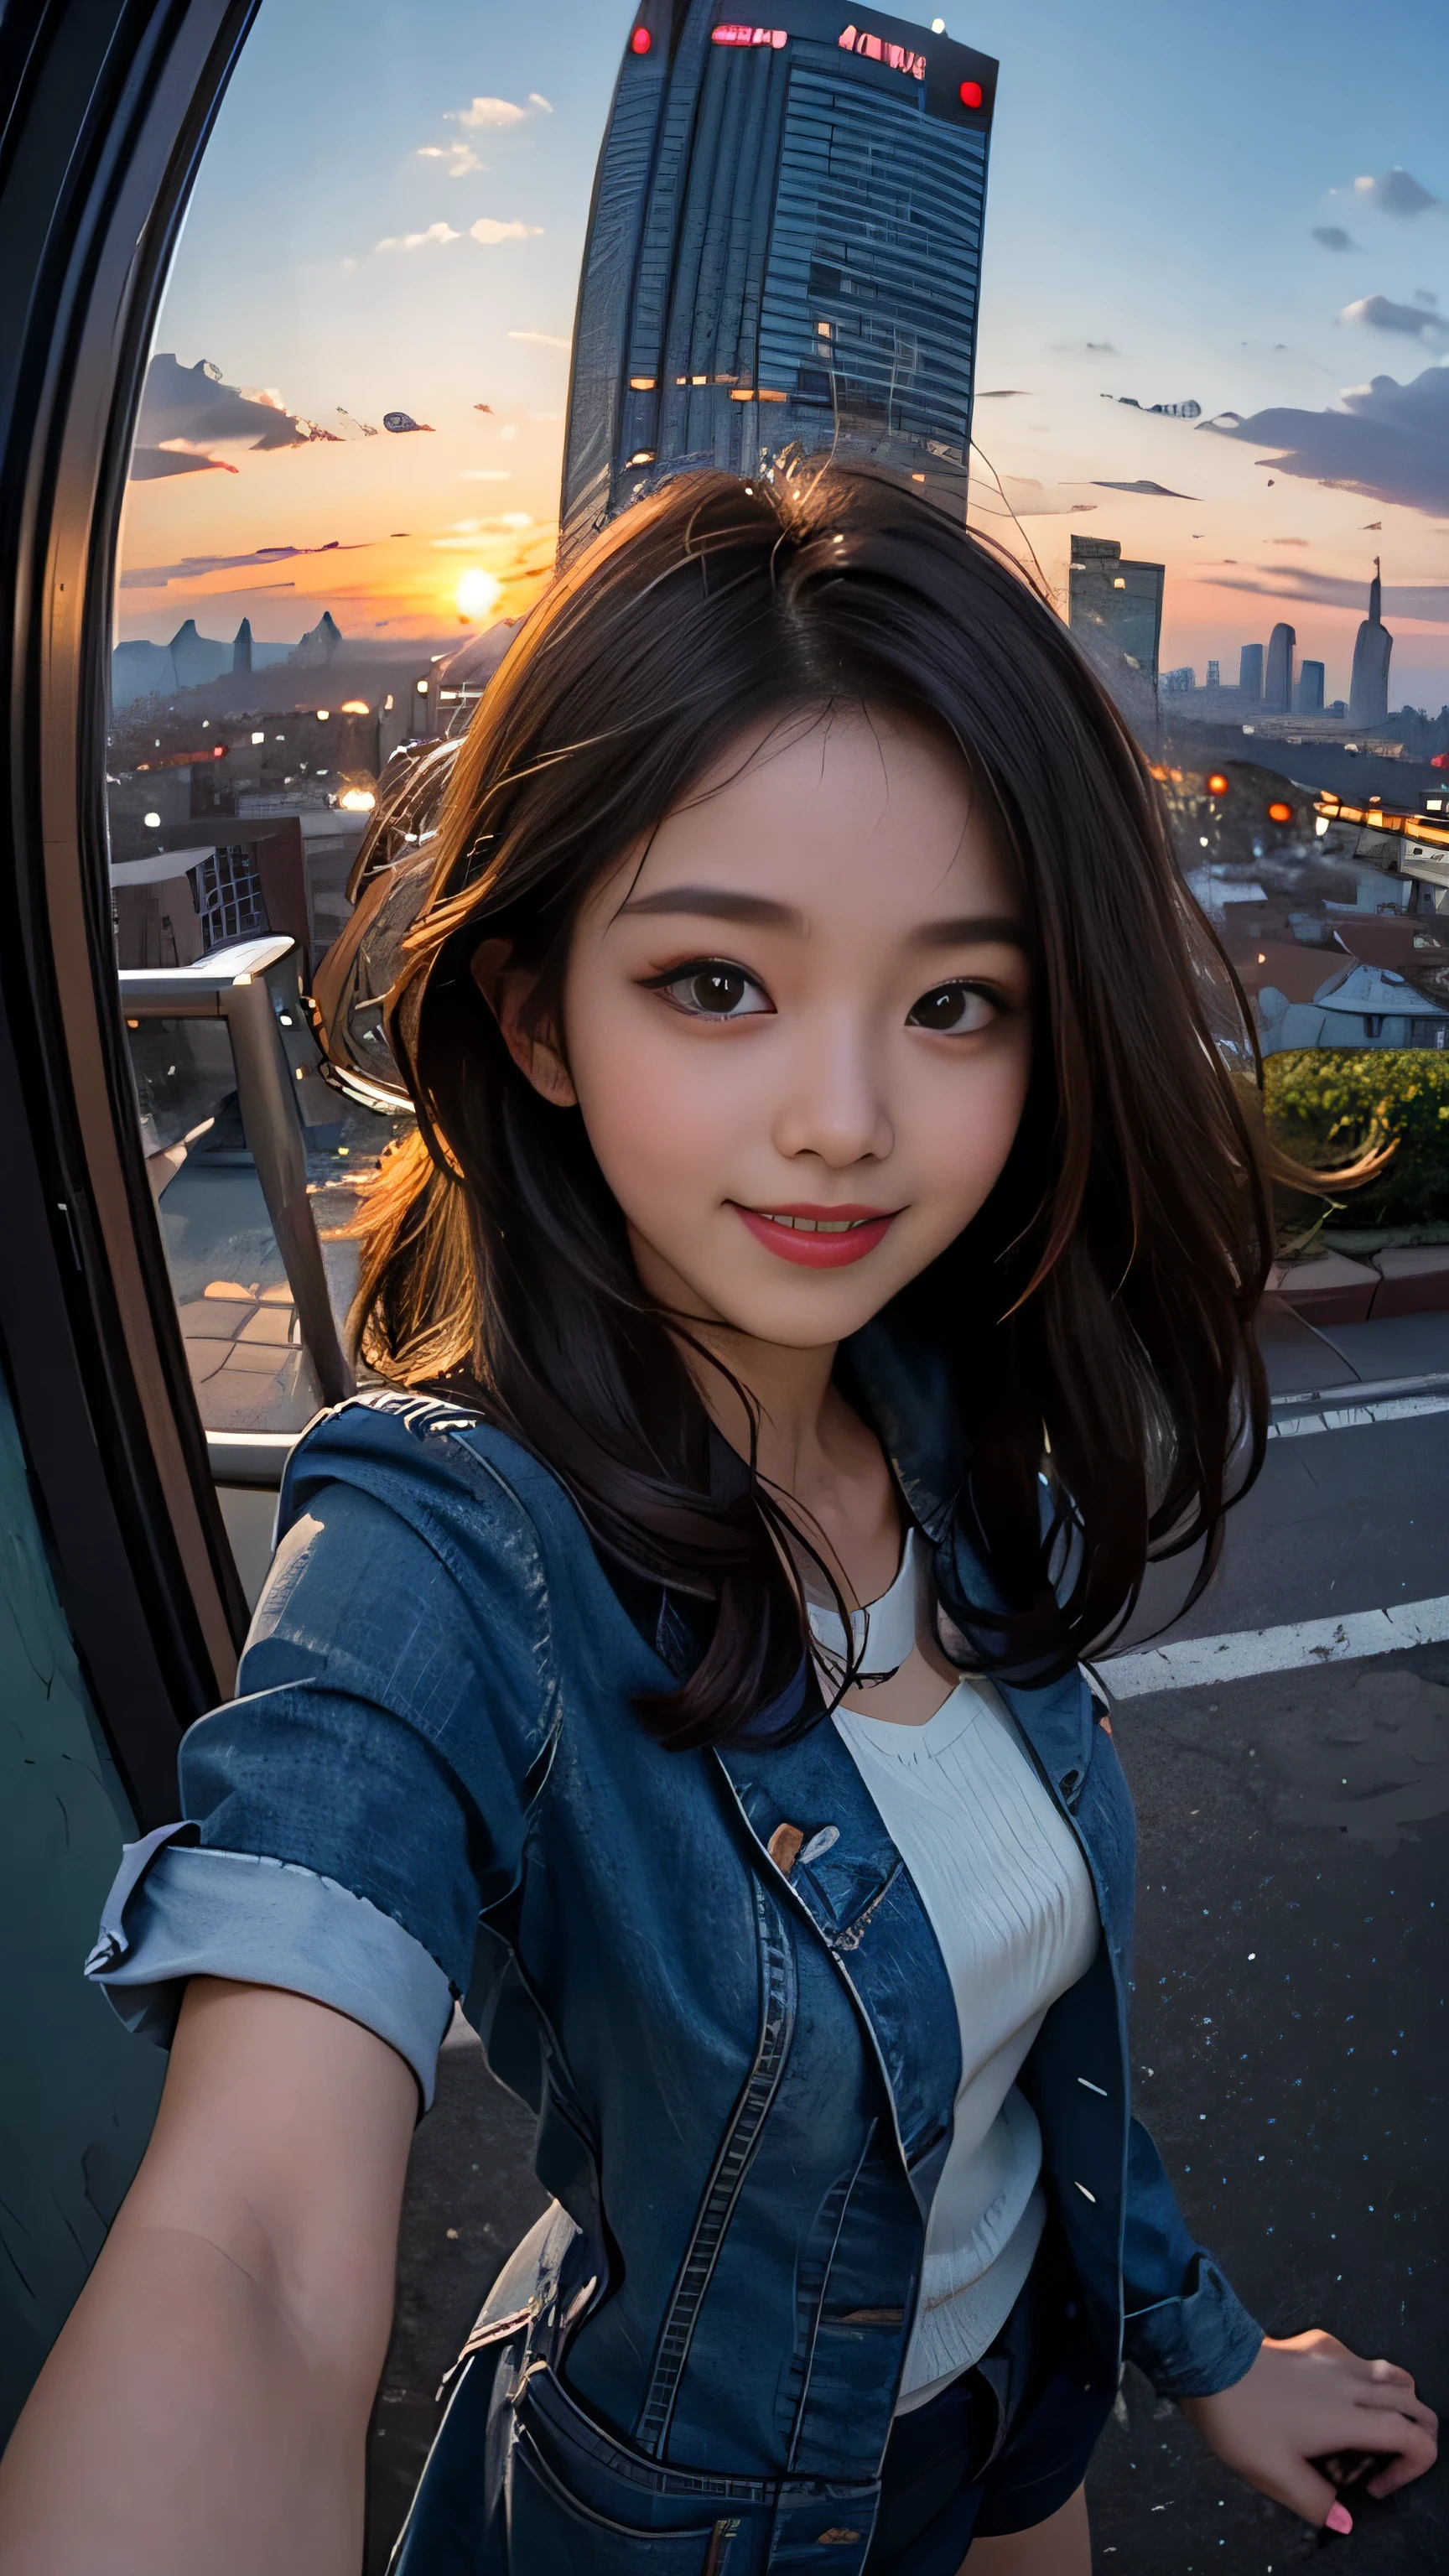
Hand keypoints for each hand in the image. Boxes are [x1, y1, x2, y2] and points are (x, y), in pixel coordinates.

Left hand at [1181, 2329, 1437, 2530]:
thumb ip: (1316, 2501)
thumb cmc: (1243, 2421)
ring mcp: (1337, 2357)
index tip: (1373, 2486)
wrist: (1208, 2362)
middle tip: (1376, 2462)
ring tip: (1364, 2430)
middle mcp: (1354, 2383)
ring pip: (1393, 2373)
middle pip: (1415, 2402)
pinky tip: (1334, 2397)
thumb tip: (1343, 2519)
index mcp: (1352, 2418)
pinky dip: (1365, 2381)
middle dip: (1414, 2435)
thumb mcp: (1275, 2475)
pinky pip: (1360, 2359)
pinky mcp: (1316, 2342)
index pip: (1415, 2437)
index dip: (1412, 2468)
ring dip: (1396, 2404)